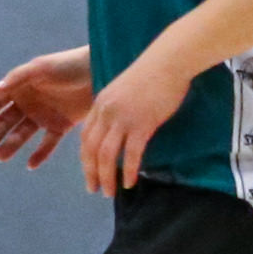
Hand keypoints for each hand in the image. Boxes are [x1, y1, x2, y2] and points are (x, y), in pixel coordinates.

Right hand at [0, 47, 91, 170]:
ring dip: (11, 145)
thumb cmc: (68, 65)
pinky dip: (39, 154)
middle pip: (6, 121)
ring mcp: (44, 115)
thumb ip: (17, 78)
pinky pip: (47, 143)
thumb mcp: (41, 69)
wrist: (101, 70)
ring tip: (1, 158)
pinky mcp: (61, 126)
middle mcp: (28, 102)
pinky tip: (30, 165)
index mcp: (19, 86)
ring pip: (22, 134)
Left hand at [78, 51, 192, 195]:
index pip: (85, 137)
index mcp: (100, 105)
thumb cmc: (151, 75)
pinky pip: (132, 153)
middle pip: (91, 149)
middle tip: (93, 189)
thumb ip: (115, 110)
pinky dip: (129, 170)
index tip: (88, 172)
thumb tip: (117, 131)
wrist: (167, 61)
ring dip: (106, 177)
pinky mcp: (143, 123)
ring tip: (109, 192)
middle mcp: (106, 113)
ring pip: (107, 155)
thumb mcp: (123, 92)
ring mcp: (123, 118)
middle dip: (90, 172)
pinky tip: (130, 182)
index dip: (85, 158)